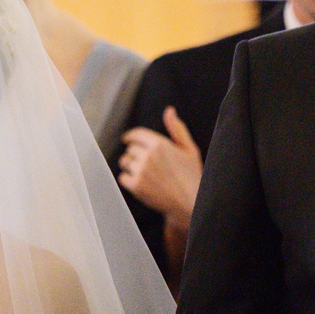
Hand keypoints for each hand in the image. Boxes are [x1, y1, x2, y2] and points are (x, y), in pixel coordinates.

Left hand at [118, 109, 203, 226]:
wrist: (190, 203)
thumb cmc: (192, 175)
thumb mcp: (189, 149)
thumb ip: (177, 129)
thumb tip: (169, 111)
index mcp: (160, 144)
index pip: (135, 134)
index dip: (130, 137)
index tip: (127, 140)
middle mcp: (149, 156)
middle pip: (130, 149)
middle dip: (135, 153)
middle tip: (144, 161)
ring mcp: (141, 172)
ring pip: (124, 162)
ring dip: (130, 165)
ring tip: (142, 171)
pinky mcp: (136, 186)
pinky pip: (122, 178)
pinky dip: (128, 179)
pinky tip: (140, 181)